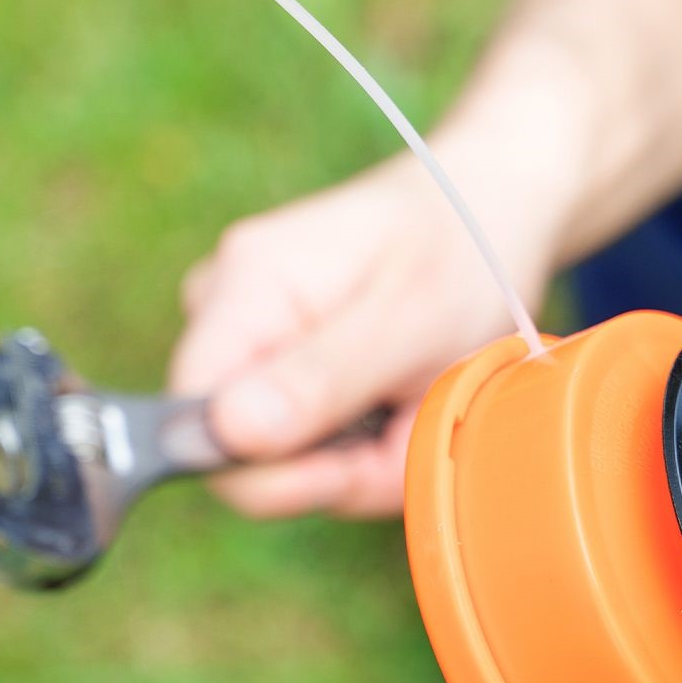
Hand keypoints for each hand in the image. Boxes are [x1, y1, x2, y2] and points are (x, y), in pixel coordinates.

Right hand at [171, 140, 559, 518]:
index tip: (358, 465)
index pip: (192, 424)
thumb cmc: (461, 255)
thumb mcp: (411, 320)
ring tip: (419, 397)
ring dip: (365, 455)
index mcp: (247, 287)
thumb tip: (228, 434)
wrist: (488, 210)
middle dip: (339, 465)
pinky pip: (312, 444)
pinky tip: (404, 397)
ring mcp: (250, 337)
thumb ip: (322, 380)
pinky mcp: (281, 366)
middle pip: (244, 452)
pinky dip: (369, 443)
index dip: (270, 473)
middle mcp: (226, 309)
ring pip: (286, 458)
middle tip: (415, 418)